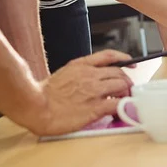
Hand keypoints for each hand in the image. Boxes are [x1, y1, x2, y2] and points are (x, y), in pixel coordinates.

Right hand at [12, 49, 134, 135]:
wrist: (35, 106)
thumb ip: (79, 74)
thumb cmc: (43, 95)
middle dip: (125, 81)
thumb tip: (92, 81)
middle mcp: (90, 75)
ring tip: (123, 100)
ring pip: (122, 86)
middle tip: (125, 90)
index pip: (108, 56)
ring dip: (126, 93)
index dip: (123, 58)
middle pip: (119, 73)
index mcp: (81, 66)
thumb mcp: (63, 74)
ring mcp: (94, 91)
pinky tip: (122, 110)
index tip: (130, 62)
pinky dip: (124, 106)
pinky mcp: (95, 107)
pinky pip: (118, 104)